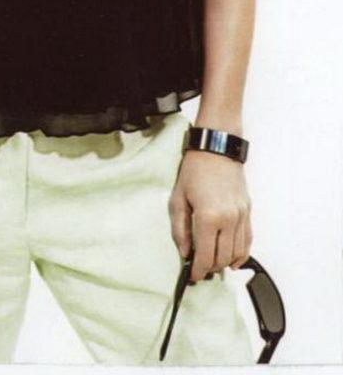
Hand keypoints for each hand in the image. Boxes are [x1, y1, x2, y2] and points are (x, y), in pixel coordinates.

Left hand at [168, 149, 252, 283]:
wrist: (216, 150)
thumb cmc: (195, 171)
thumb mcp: (178, 198)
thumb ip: (180, 229)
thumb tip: (184, 252)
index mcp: (209, 217)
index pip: (206, 256)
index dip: (199, 270)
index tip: (193, 276)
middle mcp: (229, 219)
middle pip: (223, 258)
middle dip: (211, 268)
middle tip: (200, 269)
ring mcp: (241, 216)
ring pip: (237, 253)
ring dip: (225, 263)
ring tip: (213, 264)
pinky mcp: (248, 212)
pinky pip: (248, 241)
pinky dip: (241, 254)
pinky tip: (233, 260)